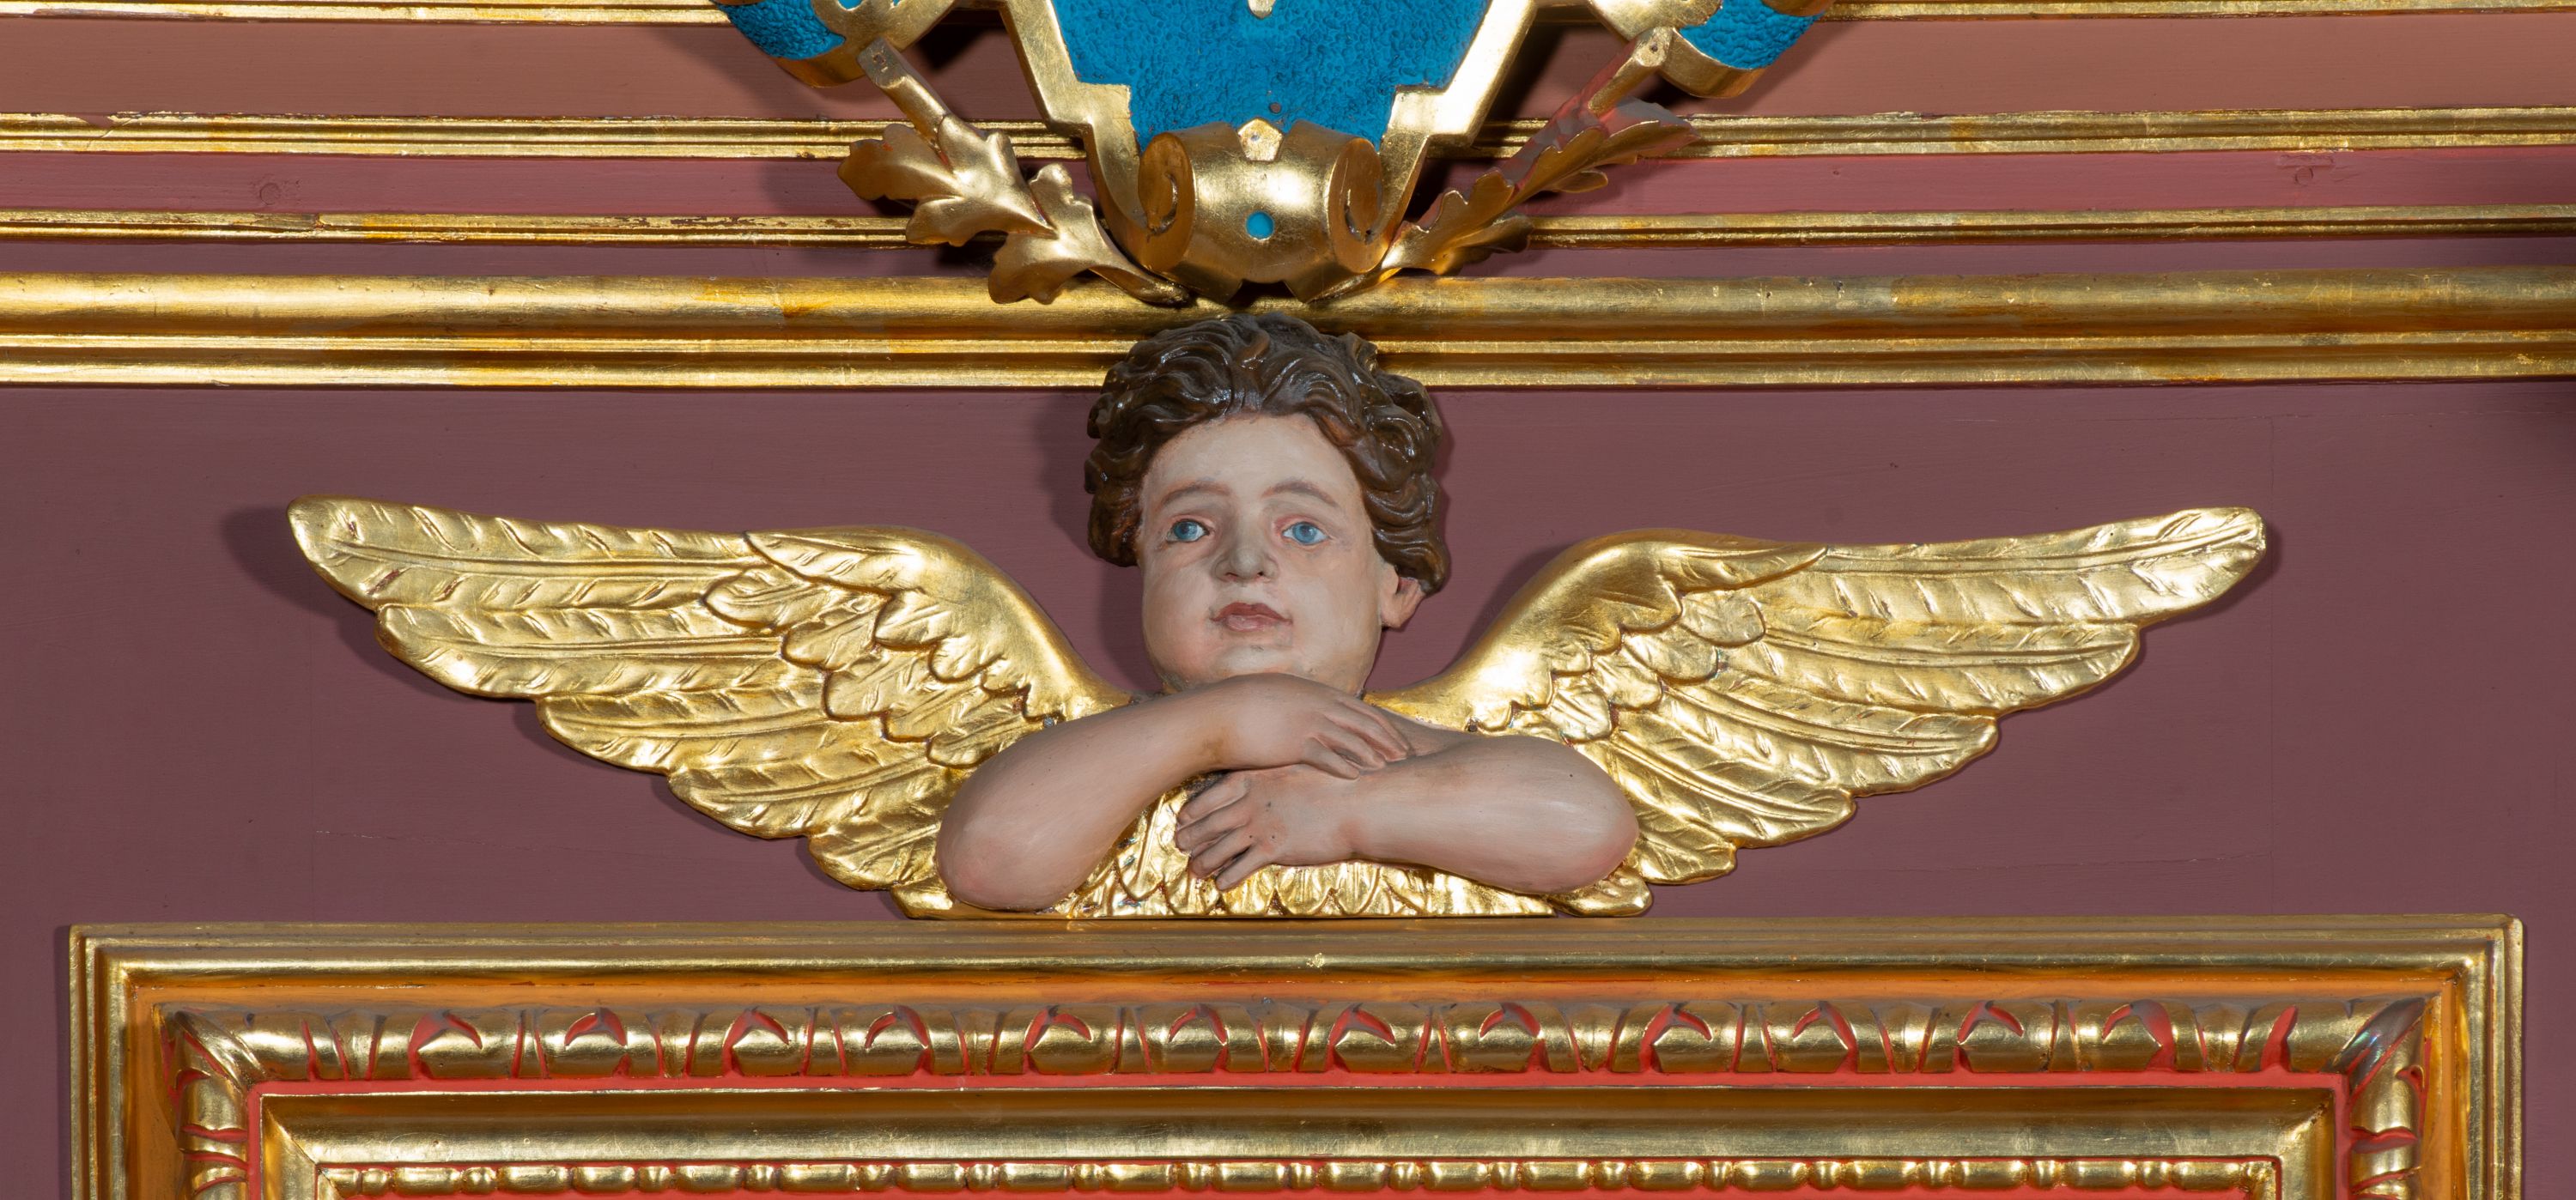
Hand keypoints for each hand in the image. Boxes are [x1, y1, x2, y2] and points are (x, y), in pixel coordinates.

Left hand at [1175, 765, 1366, 888]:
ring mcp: (1259, 827)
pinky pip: (1240, 868)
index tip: (1182, 820)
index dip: (1192, 811)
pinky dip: (1227, 878)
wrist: (1358, 802)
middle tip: (1179, 846)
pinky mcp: (1273, 850)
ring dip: (1202, 863)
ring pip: (1218, 849)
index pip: (1209, 796)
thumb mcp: (1296, 768)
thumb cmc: (1332, 782)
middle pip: (1207, 824)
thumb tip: (1261, 782)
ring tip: (1195, 871)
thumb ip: (1272, 776)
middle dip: (1190, 838)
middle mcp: (1249, 803)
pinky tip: (1221, 884)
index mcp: (1252, 778)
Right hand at [1188, 674, 1410, 777]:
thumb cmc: (1236, 708)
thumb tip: (1302, 712)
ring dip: (1374, 753)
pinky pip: (1328, 755)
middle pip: (1362, 720)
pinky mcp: (1294, 742)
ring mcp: (1306, 721)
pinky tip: (1361, 776)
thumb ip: (1294, 705)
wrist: (1213, 714)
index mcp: (1311, 691)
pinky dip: (1347, 765)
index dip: (1377, 721)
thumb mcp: (1271, 698)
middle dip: (1387, 737)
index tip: (1393, 733)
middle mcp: (1315, 702)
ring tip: (1392, 766)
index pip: (1355, 706)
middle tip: (1407, 752)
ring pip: (1351, 738)